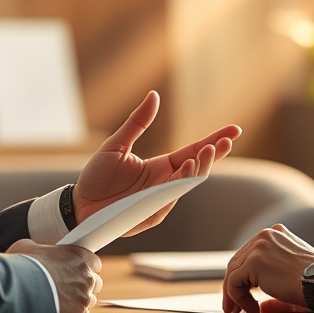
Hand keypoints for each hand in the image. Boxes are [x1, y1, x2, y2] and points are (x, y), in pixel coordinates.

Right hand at [7, 239, 101, 312]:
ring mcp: (84, 295)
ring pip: (89, 299)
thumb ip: (39, 249)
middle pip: (95, 282)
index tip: (75, 269)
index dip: (85, 266)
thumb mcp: (28, 248)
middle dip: (84, 284)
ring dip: (79, 299)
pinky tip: (59, 309)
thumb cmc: (25, 266)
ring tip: (61, 300)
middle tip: (67, 285)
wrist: (21, 290)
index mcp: (80, 256)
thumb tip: (34, 251)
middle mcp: (87, 275)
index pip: (94, 262)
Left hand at [73, 91, 240, 234]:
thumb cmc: (96, 176)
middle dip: (213, 156)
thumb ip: (137, 122)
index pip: (194, 151)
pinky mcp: (150, 216)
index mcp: (161, 166)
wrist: (78, 204)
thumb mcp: (117, 144)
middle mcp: (164, 184)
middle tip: (223, 142)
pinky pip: (168, 202)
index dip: (215, 141)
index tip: (234, 130)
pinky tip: (185, 172)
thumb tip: (154, 95)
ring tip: (206, 152)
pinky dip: (177, 188)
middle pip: (197, 168)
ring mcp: (160, 201)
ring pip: (186, 186)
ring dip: (198, 169)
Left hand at [222, 224, 313, 312]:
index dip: (245, 277)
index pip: (250, 254)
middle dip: (235, 286)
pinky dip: (238, 298)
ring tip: (244, 311)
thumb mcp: (294, 283)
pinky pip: (234, 282)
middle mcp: (266, 235)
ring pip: (233, 271)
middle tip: (236, 308)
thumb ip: (275, 294)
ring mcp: (259, 246)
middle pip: (238, 261)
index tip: (246, 297)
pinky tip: (252, 310)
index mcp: (277, 235)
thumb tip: (262, 307)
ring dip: (234, 295)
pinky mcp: (254, 261)